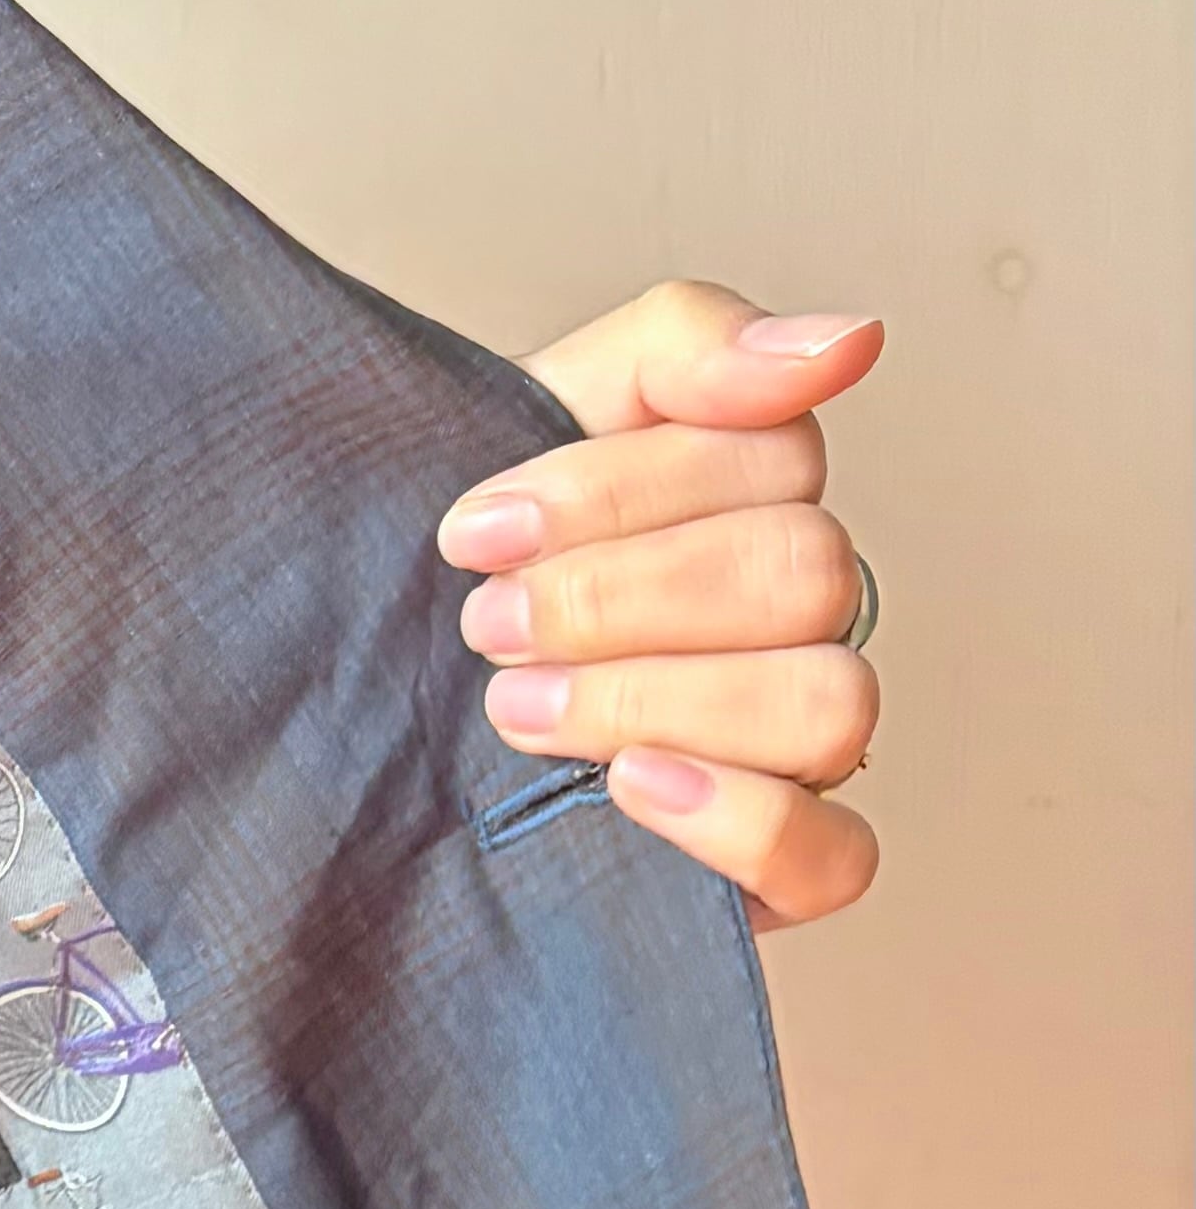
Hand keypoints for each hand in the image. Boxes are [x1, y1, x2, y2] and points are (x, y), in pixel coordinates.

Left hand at [438, 280, 883, 928]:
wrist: (362, 720)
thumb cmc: (468, 574)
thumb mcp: (531, 414)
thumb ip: (683, 345)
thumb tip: (845, 342)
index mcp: (750, 497)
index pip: (772, 452)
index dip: (614, 490)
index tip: (474, 532)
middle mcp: (794, 618)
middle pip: (802, 572)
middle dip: (618, 596)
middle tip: (488, 626)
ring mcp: (800, 744)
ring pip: (827, 702)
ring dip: (656, 698)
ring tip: (521, 709)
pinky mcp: (781, 866)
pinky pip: (836, 854)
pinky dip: (739, 819)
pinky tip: (630, 788)